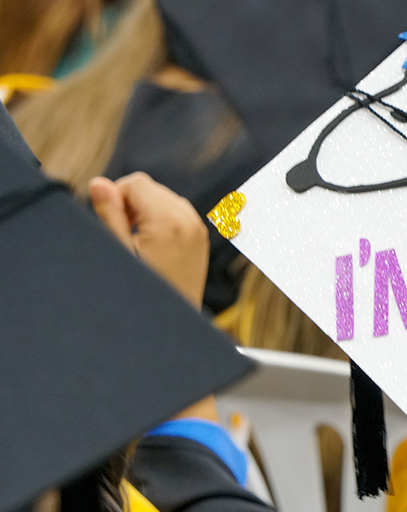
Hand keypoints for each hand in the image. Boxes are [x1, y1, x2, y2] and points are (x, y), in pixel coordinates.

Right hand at [90, 173, 219, 422]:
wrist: (173, 329)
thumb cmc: (147, 296)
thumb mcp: (119, 253)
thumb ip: (109, 215)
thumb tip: (100, 183)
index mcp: (169, 221)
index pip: (135, 182)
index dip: (115, 198)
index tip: (111, 223)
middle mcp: (190, 221)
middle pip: (151, 188)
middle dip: (131, 204)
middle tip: (124, 237)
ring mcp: (198, 231)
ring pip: (164, 199)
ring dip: (146, 213)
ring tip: (138, 245)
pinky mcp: (200, 240)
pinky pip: (177, 215)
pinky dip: (161, 223)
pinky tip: (153, 249)